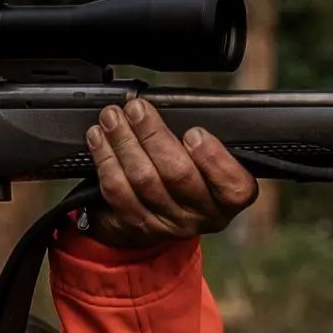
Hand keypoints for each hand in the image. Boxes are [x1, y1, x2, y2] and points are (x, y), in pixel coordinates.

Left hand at [81, 98, 258, 249]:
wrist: (161, 213)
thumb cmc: (192, 173)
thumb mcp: (211, 158)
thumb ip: (205, 139)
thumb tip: (176, 107)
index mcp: (229, 197)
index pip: (233, 186)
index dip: (213, 158)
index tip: (194, 132)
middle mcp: (202, 215)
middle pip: (178, 174)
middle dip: (153, 135)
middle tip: (136, 109)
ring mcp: (168, 224)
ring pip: (143, 180)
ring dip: (123, 142)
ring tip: (112, 118)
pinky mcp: (137, 225)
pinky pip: (118, 192)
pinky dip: (106, 161)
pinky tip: (100, 140)